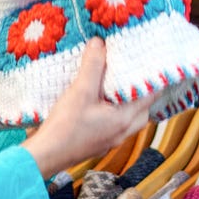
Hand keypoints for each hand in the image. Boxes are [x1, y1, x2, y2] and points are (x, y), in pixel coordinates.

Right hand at [23, 41, 155, 178]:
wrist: (46, 156)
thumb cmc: (65, 126)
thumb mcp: (80, 91)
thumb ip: (92, 66)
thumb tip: (99, 43)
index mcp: (124, 119)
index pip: (150, 96)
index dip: (152, 79)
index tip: (148, 63)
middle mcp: (122, 132)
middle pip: (144, 110)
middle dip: (141, 92)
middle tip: (133, 74)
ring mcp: (110, 141)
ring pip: (129, 120)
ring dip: (126, 104)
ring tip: (115, 87)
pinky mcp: (98, 144)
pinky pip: (114, 126)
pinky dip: (113, 113)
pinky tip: (99, 104)